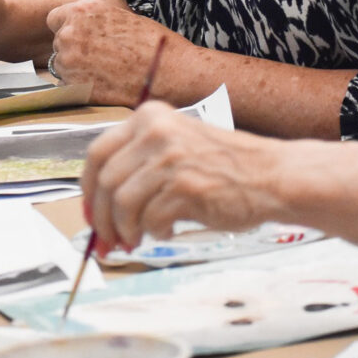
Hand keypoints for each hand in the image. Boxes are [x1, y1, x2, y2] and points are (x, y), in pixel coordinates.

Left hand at [46, 0, 182, 104]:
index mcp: (82, 10)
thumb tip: (85, 28)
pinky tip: (105, 85)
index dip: (67, 28)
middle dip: (73, 50)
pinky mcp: (75, 88)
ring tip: (105, 72)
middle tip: (100, 57)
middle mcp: (70, 33)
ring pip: (61, 67)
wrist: (170, 71)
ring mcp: (70, 62)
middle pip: (57, 44)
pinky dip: (82, 88)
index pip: (54, 19)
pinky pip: (69, 88)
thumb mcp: (121, 16)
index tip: (80, 36)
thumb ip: (95, 20)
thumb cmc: (154, 42)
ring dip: (76, 70)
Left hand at [81, 102, 287, 254]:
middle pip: (104, 182)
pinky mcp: (184, 186)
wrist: (270, 175)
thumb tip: (100, 207)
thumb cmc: (224, 166)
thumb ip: (138, 165)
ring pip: (122, 203)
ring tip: (140, 238)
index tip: (91, 214)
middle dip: (101, 218)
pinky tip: (170, 230)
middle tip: (108, 240)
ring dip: (127, 230)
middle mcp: (155, 131)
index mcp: (148, 117)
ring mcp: (169, 157)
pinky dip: (155, 233)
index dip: (87, 190)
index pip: (97, 154)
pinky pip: (150, 219)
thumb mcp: (175, 146)